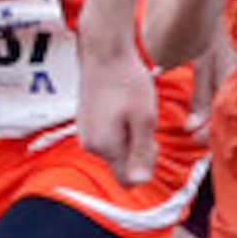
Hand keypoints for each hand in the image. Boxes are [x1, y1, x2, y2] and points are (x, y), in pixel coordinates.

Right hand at [77, 54, 157, 186]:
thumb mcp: (145, 118)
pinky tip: (122, 105)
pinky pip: (106, 136)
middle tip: (146, 121)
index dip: (146, 167)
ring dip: (129, 136)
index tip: (152, 141)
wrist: (104, 55)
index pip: (128, 180)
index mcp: (105, 147)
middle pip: (122, 164)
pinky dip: (118, 127)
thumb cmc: (127, 83)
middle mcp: (90, 144)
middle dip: (138, 149)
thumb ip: (142, 152)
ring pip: (114, 149)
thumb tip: (141, 182)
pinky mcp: (85, 121)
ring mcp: (85, 132)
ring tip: (133, 110)